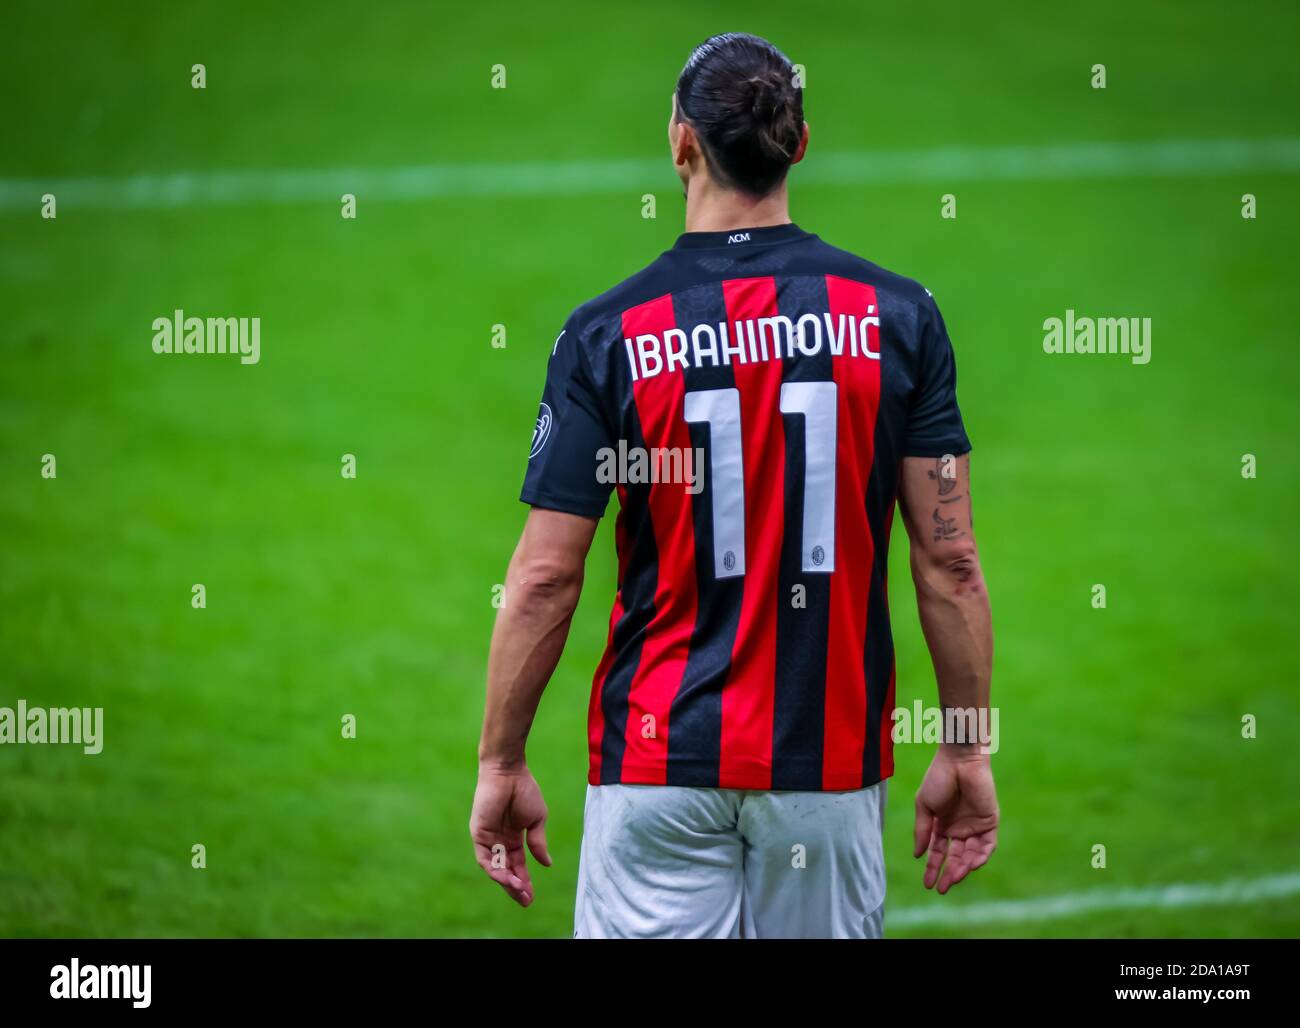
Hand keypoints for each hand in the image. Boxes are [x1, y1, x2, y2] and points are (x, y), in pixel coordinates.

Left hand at [469, 763, 551, 906]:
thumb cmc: (524, 791)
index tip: (531, 896)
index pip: (517, 865)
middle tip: (526, 900)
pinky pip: (485, 858)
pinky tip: (508, 878)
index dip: (525, 880)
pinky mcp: (479, 833)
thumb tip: (546, 864)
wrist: (509, 772)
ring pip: (495, 868)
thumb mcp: (536, 821)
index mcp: (513, 838)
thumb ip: (538, 843)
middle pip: (506, 870)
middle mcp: (498, 841)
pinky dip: (495, 870)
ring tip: (520, 890)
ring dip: (507, 881)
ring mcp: (487, 838)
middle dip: (515, 886)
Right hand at [913, 747, 997, 893]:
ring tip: (954, 878)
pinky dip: (981, 856)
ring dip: (963, 868)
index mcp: (941, 824)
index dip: (932, 867)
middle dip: (948, 873)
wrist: (959, 761)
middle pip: (955, 857)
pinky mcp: (990, 822)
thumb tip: (918, 855)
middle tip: (942, 888)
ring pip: (971, 855)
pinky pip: (987, 845)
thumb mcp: (925, 806)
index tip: (927, 884)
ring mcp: (975, 826)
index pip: (938, 852)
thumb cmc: (938, 778)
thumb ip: (923, 831)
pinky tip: (971, 865)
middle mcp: (958, 828)